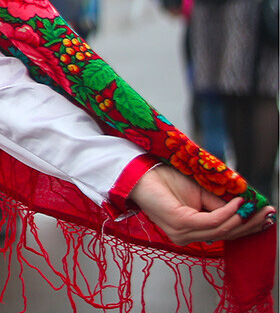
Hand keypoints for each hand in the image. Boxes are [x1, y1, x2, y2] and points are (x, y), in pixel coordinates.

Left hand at [129, 165, 276, 245]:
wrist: (140, 172)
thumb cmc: (166, 179)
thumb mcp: (200, 192)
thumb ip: (219, 204)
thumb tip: (243, 208)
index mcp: (190, 231)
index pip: (224, 233)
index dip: (246, 226)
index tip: (266, 217)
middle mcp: (186, 237)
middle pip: (226, 234)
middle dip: (249, 224)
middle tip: (268, 214)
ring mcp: (182, 233)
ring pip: (220, 229)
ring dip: (241, 219)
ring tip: (255, 208)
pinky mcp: (179, 223)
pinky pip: (210, 221)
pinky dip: (226, 212)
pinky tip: (236, 203)